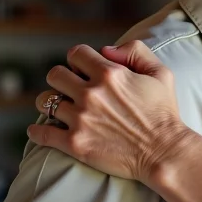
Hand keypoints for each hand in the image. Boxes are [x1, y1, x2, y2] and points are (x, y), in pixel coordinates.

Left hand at [28, 41, 190, 181]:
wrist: (164, 153)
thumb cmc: (164, 114)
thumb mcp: (160, 73)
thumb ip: (135, 51)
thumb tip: (106, 49)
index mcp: (110, 73)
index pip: (76, 54)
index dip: (79, 61)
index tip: (84, 72)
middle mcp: (91, 93)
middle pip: (54, 74)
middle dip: (61, 80)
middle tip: (70, 90)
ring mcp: (81, 119)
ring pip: (44, 101)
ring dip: (50, 103)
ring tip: (60, 110)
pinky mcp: (75, 143)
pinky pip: (41, 133)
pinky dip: (37, 132)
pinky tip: (41, 131)